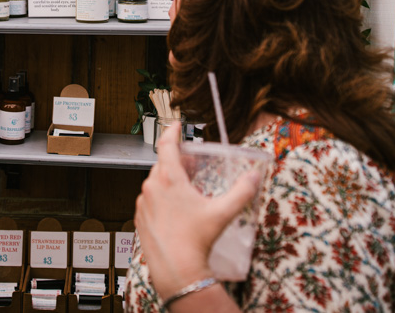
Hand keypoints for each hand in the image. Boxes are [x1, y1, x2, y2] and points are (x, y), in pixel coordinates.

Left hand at [134, 127, 260, 299]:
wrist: (176, 270)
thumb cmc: (196, 240)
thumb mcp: (223, 212)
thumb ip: (242, 192)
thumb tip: (255, 177)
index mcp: (169, 179)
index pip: (166, 144)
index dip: (172, 131)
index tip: (175, 124)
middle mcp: (152, 187)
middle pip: (162, 164)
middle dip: (176, 160)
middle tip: (191, 163)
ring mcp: (143, 204)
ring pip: (154, 182)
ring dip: (168, 180)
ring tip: (185, 189)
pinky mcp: (139, 219)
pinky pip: (149, 200)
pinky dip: (161, 198)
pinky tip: (175, 210)